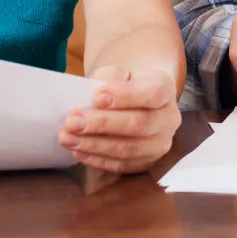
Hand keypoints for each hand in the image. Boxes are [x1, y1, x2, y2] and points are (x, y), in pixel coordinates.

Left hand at [60, 65, 179, 174]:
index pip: (152, 93)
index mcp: (165, 88)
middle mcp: (168, 119)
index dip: (125, 96)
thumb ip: (109, 77)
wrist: (138, 99)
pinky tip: (78, 152)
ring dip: (94, 145)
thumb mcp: (120, 71)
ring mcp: (159, 144)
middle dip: (102, 124)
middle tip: (72, 122)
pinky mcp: (146, 163)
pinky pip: (121, 166)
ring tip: (68, 139)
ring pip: (129, 149)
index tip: (96, 96)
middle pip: (139, 124)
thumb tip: (91, 96)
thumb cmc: (125, 83)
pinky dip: (97, 160)